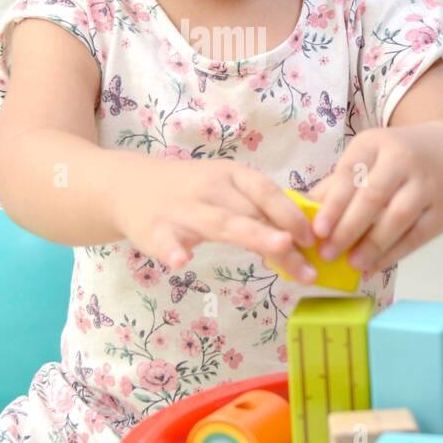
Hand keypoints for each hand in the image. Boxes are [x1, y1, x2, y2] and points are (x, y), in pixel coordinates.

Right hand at [112, 156, 318, 282]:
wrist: (127, 186)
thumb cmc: (190, 192)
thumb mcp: (225, 190)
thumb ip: (257, 212)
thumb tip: (302, 241)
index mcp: (232, 176)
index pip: (268, 192)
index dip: (293, 215)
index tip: (315, 241)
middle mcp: (210, 188)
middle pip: (252, 213)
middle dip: (283, 239)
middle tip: (309, 266)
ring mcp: (182, 208)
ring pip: (220, 223)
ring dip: (252, 234)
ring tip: (279, 247)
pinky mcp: (154, 229)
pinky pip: (165, 240)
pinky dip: (172, 250)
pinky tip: (181, 262)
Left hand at [306, 125, 442, 273]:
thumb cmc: (397, 160)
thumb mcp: (369, 157)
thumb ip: (337, 184)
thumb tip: (303, 214)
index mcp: (375, 143)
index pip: (350, 174)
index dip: (333, 204)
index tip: (317, 231)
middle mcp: (403, 159)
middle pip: (373, 196)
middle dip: (348, 228)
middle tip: (328, 254)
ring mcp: (427, 184)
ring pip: (398, 217)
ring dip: (373, 244)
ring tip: (352, 264)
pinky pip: (417, 235)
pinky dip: (394, 253)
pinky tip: (375, 266)